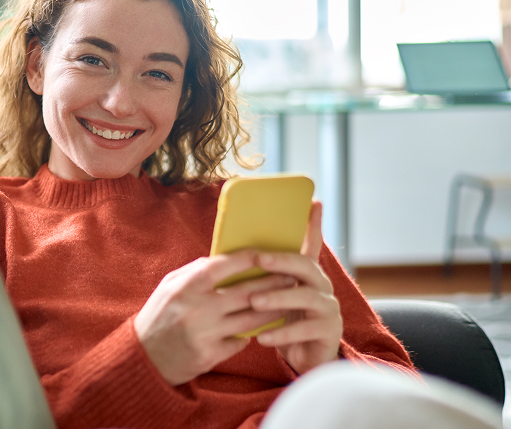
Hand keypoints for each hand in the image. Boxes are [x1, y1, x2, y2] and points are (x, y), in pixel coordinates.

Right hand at [134, 251, 296, 385]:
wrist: (143, 357)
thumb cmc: (158, 315)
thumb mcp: (169, 286)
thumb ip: (195, 271)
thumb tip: (226, 258)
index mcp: (186, 287)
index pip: (224, 266)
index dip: (248, 259)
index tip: (266, 254)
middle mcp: (197, 309)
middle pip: (246, 293)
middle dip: (272, 283)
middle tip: (291, 276)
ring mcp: (205, 334)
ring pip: (251, 320)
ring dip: (272, 310)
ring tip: (287, 300)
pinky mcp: (210, 356)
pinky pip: (240, 342)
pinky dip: (251, 334)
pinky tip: (263, 327)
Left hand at [250, 201, 342, 374]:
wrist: (302, 359)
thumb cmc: (282, 322)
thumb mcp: (271, 296)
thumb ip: (261, 277)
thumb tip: (231, 253)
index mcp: (306, 274)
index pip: (311, 244)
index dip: (313, 224)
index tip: (312, 203)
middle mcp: (321, 286)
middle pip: (306, 265)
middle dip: (282, 260)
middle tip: (259, 258)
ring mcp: (328, 308)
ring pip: (306, 296)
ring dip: (277, 298)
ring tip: (254, 301)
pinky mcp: (330, 331)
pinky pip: (306, 329)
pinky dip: (282, 333)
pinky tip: (262, 337)